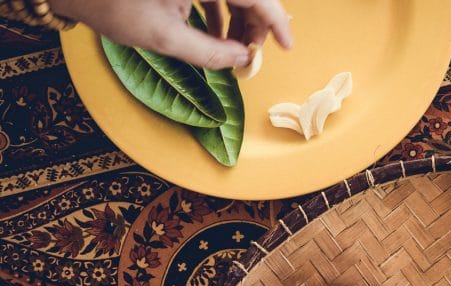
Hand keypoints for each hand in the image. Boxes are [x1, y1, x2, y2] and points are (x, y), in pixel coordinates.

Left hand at [50, 0, 292, 69]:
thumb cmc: (110, 4)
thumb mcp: (163, 37)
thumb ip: (209, 52)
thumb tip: (241, 61)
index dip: (276, 22)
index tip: (286, 45)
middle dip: (255, 24)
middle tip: (250, 54)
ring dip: (238, 18)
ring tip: (231, 49)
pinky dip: (219, 9)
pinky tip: (213, 33)